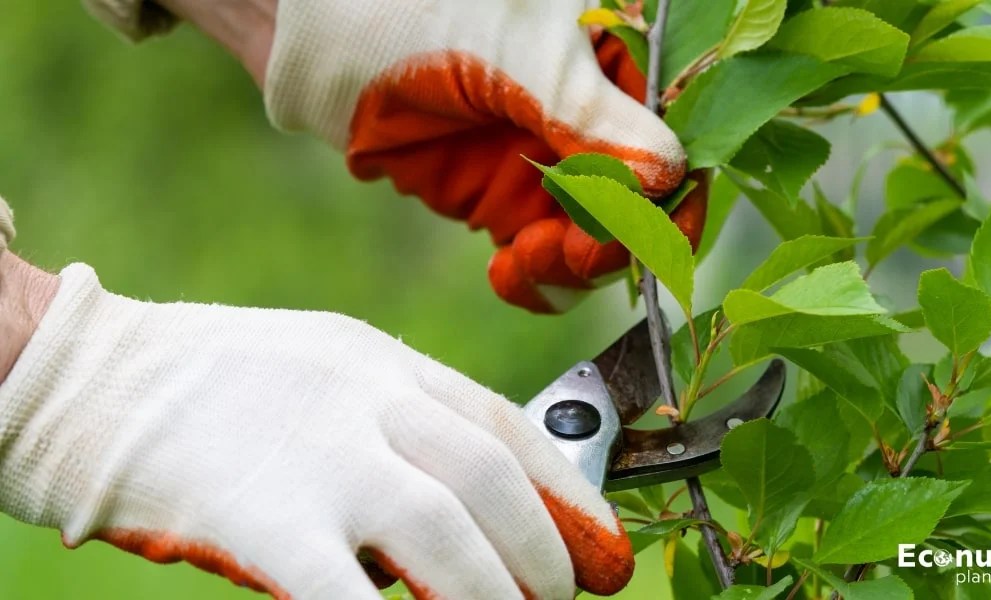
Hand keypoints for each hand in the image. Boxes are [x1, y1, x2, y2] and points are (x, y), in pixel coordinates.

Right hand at [0, 264, 632, 598]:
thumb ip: (398, 423)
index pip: (505, 425)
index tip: (602, 544)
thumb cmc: (215, 383)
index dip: (568, 491)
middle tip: (560, 599)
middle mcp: (365, 400)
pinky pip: (347, 595)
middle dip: (542, 550)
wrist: (95, 378)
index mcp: (384, 362)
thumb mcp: (327, 370)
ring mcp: (317, 456)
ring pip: (445, 533)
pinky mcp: (263, 517)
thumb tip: (469, 502)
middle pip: (490, 480)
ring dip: (493, 593)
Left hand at [263, 0, 703, 311]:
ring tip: (529, 260)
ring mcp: (549, 162)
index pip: (676, 138)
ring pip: (596, 241)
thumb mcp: (515, 54)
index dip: (674, 196)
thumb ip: (591, 116)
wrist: (314, 40)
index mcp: (614, 58)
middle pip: (643, 204)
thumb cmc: (412, 12)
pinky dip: (538, 280)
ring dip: (576, 267)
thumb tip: (669, 176)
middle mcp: (592, 115)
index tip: (652, 239)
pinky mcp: (505, 201)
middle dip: (616, 241)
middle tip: (575, 252)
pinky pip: (545, 259)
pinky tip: (510, 273)